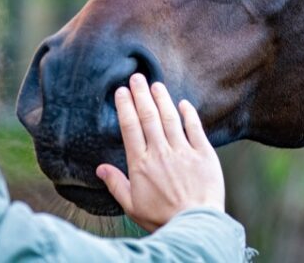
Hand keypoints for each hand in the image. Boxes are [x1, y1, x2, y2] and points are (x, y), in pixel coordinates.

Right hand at [95, 74, 225, 231]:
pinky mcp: (204, 154)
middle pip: (148, 117)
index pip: (130, 128)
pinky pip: (195, 128)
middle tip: (136, 77)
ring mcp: (183, 152)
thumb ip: (116, 184)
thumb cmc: (161, 218)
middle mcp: (160, 153)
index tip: (121, 92)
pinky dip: (189, 114)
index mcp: (141, 164)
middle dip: (141, 94)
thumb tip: (100, 168)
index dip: (125, 107)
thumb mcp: (132, 205)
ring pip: (170, 118)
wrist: (195, 225)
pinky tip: (183, 103)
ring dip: (162, 99)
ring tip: (156, 84)